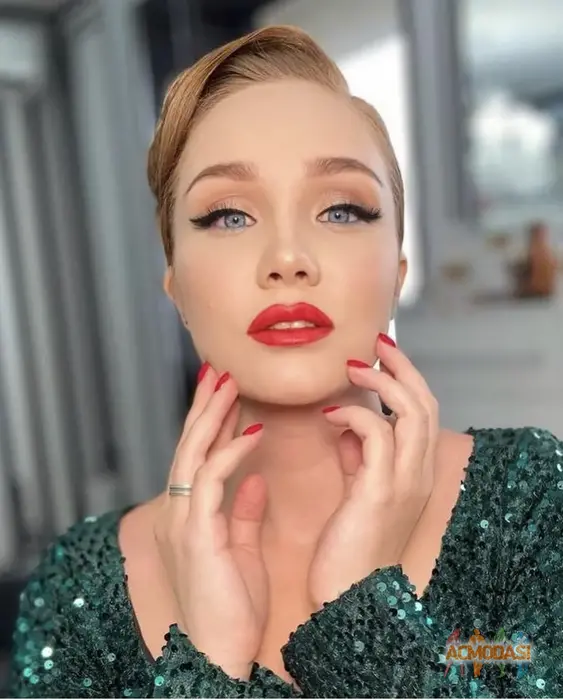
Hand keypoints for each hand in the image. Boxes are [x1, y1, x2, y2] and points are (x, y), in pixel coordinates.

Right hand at [153, 364, 267, 679]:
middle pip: (189, 446)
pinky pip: (210, 481)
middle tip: (219, 370)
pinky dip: (230, 453)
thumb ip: (242, 512)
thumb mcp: (241, 550)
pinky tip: (252, 431)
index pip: (199, 457)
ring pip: (192, 453)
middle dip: (204, 405)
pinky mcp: (197, 533)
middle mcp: (180, 512)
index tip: (225, 393)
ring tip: (228, 383)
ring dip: (211, 415)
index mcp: (192, 516)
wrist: (219, 653)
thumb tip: (253, 479)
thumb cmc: (231, 608)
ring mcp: (184, 521)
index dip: (211, 422)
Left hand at [308, 335, 438, 607]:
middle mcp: (419, 474)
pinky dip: (355, 414)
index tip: (381, 354)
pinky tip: (330, 413)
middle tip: (376, 342)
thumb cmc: (349, 544)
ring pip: (411, 412)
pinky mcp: (380, 492)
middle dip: (402, 366)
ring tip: (355, 367)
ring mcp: (404, 483)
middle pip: (426, 402)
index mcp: (415, 473)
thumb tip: (348, 424)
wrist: (347, 596)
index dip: (406, 377)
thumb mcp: (360, 492)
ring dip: (383, 382)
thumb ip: (360, 458)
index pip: (423, 411)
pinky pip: (376, 435)